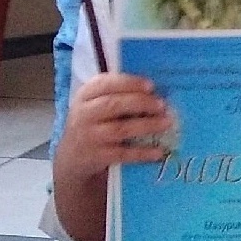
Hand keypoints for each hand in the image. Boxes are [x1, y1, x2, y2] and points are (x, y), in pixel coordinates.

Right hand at [53, 74, 174, 178]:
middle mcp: (84, 114)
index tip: (151, 85)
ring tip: (166, 122)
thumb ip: (118, 93)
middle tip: (162, 104)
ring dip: (146, 125)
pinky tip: (158, 151)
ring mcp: (90, 136)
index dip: (129, 83)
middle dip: (141, 102)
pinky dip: (142, 153)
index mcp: (86, 94)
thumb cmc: (93, 122)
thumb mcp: (96, 103)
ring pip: (120, 129)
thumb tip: (155, 90)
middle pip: (114, 104)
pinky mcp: (97, 156)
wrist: (73, 156)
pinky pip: (123, 153)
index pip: (105, 84)